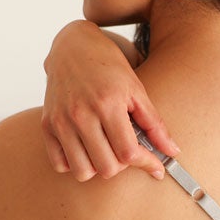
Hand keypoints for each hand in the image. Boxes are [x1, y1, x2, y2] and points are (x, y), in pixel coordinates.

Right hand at [40, 20, 181, 180]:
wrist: (72, 46)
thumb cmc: (108, 66)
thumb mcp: (136, 90)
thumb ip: (154, 123)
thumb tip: (173, 152)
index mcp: (107, 103)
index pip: (128, 152)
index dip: (147, 164)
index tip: (156, 167)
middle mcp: (81, 114)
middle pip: (106, 168)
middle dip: (122, 166)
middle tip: (126, 152)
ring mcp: (61, 121)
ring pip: (82, 172)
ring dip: (98, 168)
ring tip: (106, 151)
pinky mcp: (47, 125)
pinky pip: (60, 165)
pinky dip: (75, 164)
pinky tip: (86, 150)